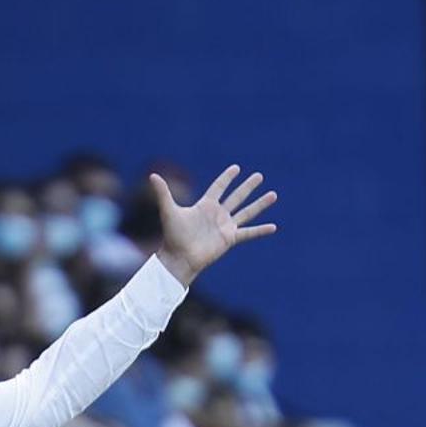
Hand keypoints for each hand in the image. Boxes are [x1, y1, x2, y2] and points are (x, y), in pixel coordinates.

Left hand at [152, 165, 277, 285]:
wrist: (179, 258)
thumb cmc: (173, 236)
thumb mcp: (169, 211)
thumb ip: (163, 193)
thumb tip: (152, 175)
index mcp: (205, 206)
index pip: (218, 187)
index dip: (227, 178)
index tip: (237, 168)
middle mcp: (217, 214)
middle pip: (236, 196)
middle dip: (247, 186)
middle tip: (259, 176)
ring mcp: (225, 226)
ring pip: (246, 212)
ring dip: (260, 204)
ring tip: (273, 194)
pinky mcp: (229, 239)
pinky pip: (248, 233)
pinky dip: (260, 230)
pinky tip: (273, 227)